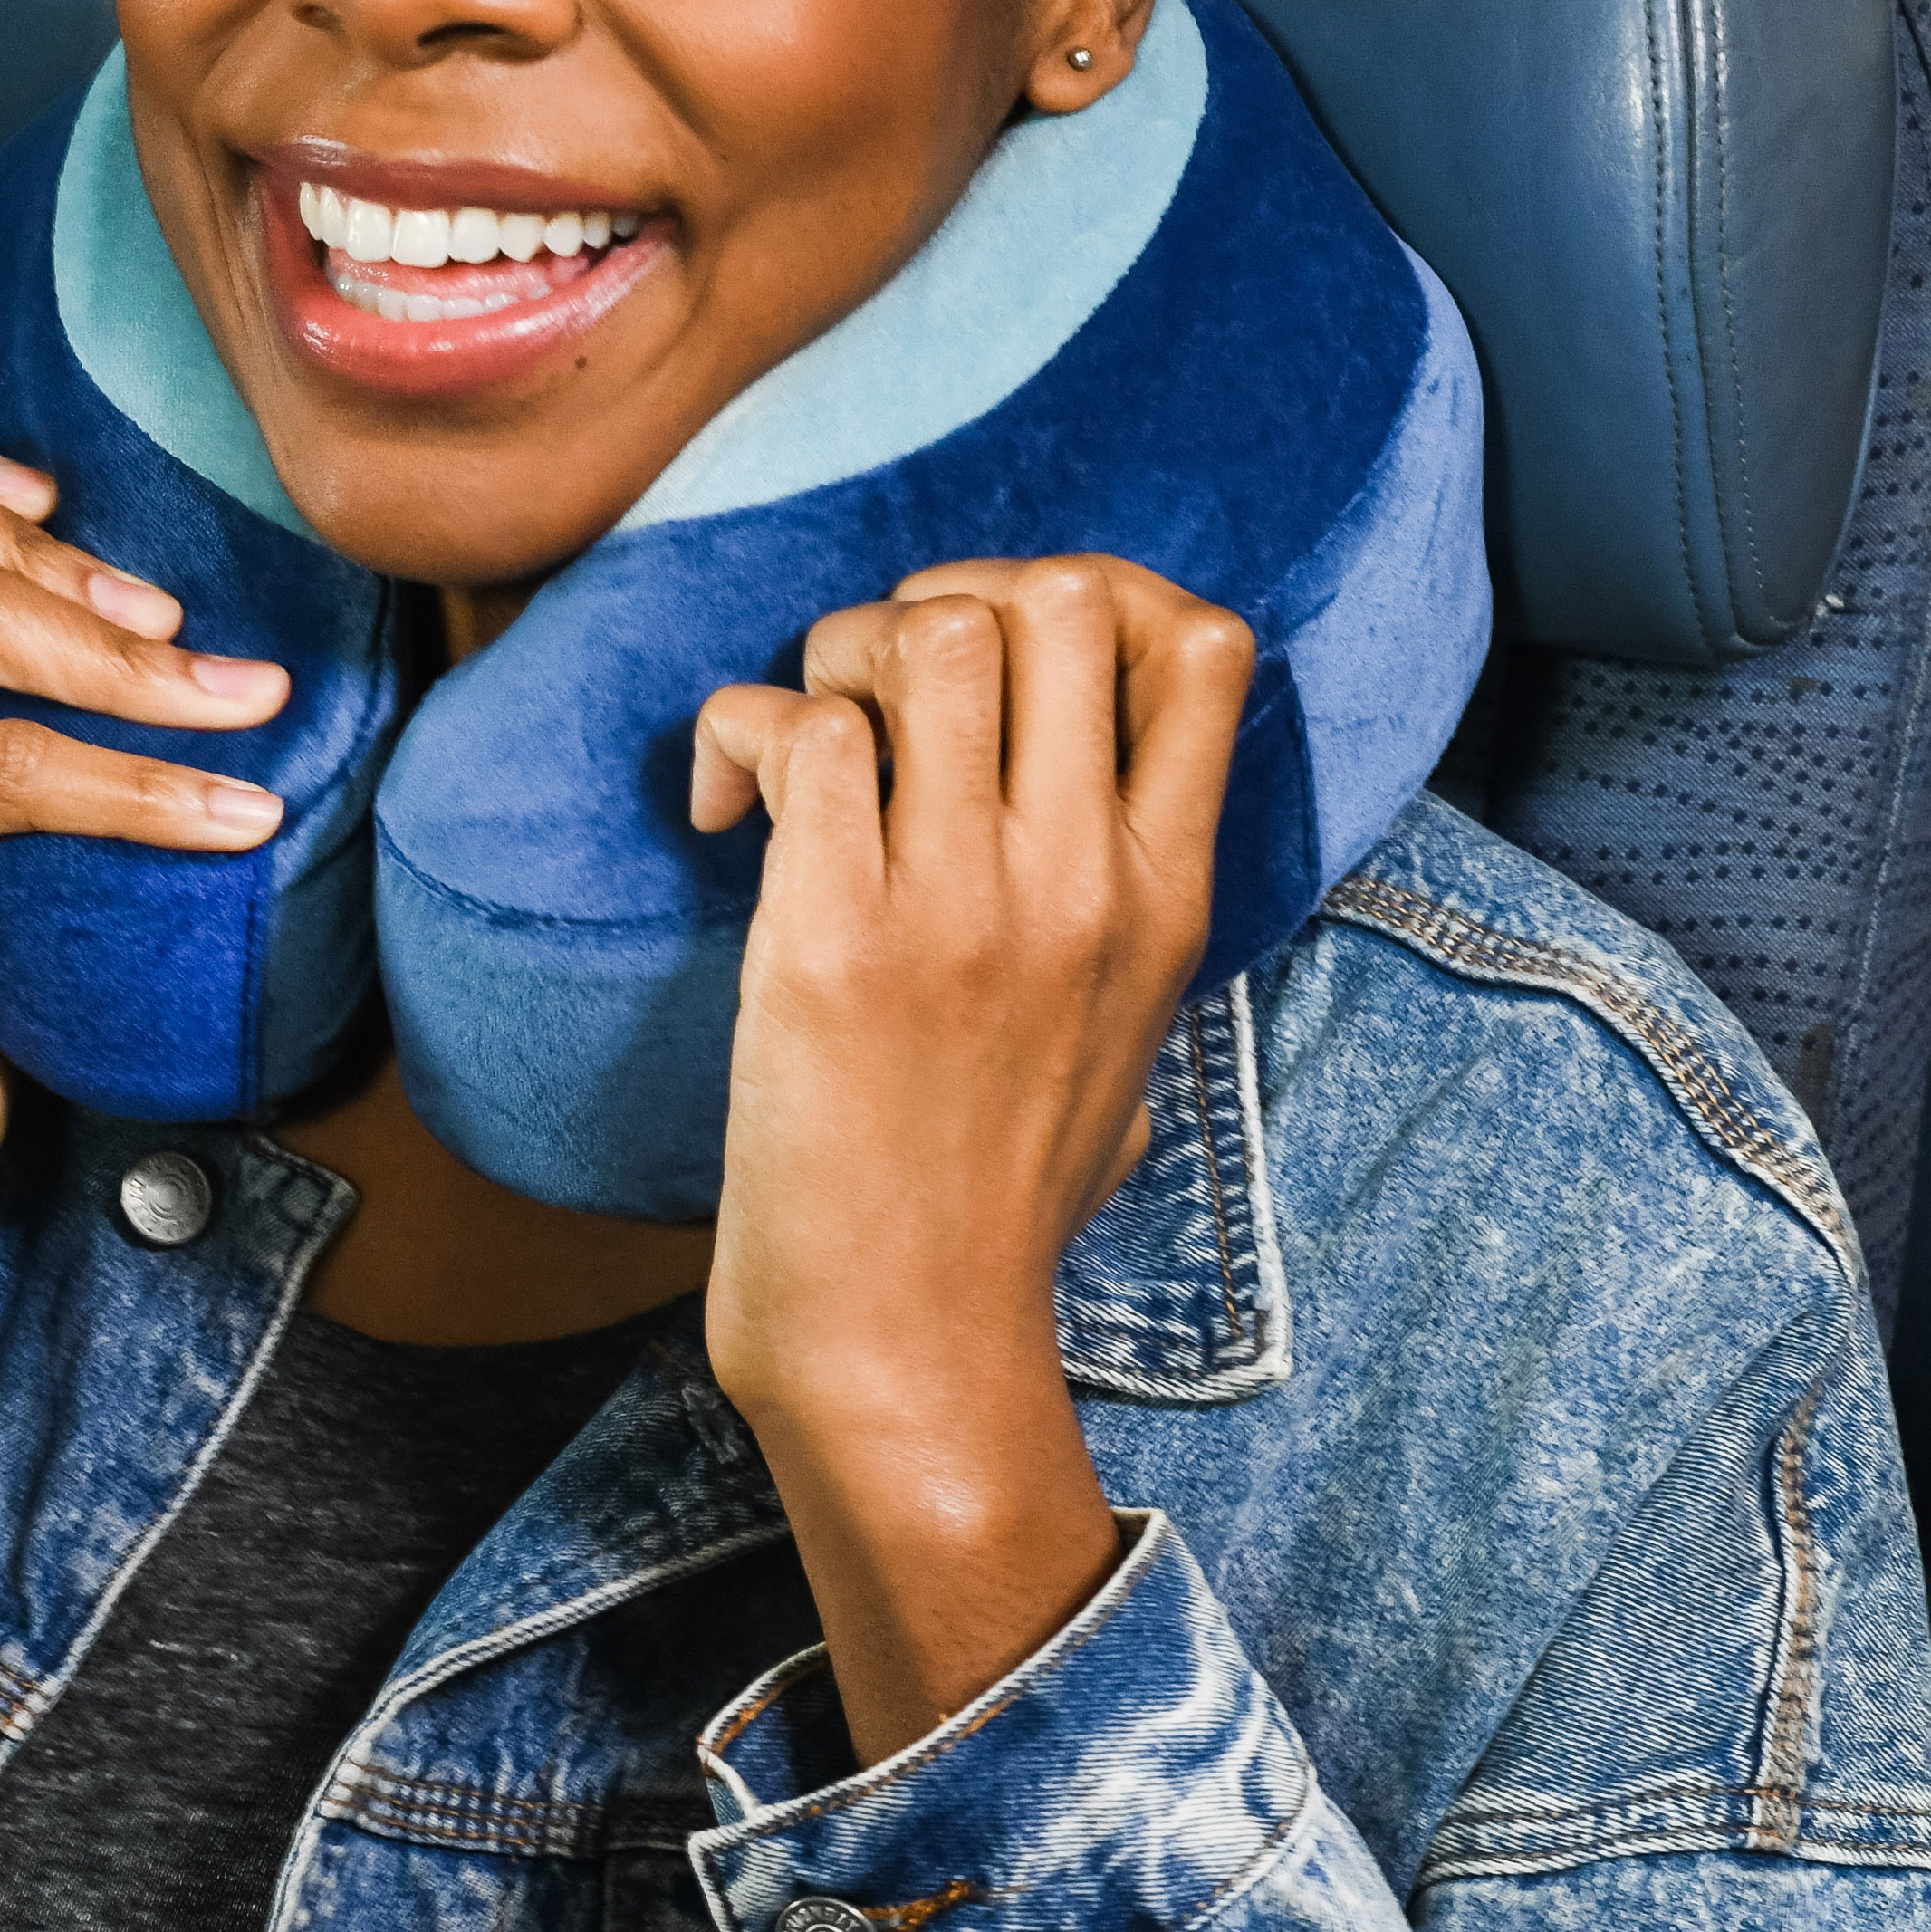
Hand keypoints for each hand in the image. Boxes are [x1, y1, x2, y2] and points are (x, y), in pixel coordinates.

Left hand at [687, 554, 1254, 1768]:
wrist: (906, 1335)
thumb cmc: (996, 1197)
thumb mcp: (1126, 1035)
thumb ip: (1123, 902)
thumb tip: (1092, 775)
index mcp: (1168, 896)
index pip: (1206, 648)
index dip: (1099, 597)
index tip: (1006, 656)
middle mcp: (1081, 879)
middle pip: (1060, 598)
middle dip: (951, 596)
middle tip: (881, 684)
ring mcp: (961, 903)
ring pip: (926, 635)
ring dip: (839, 653)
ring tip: (804, 745)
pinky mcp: (832, 934)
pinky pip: (801, 730)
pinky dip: (742, 736)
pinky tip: (724, 817)